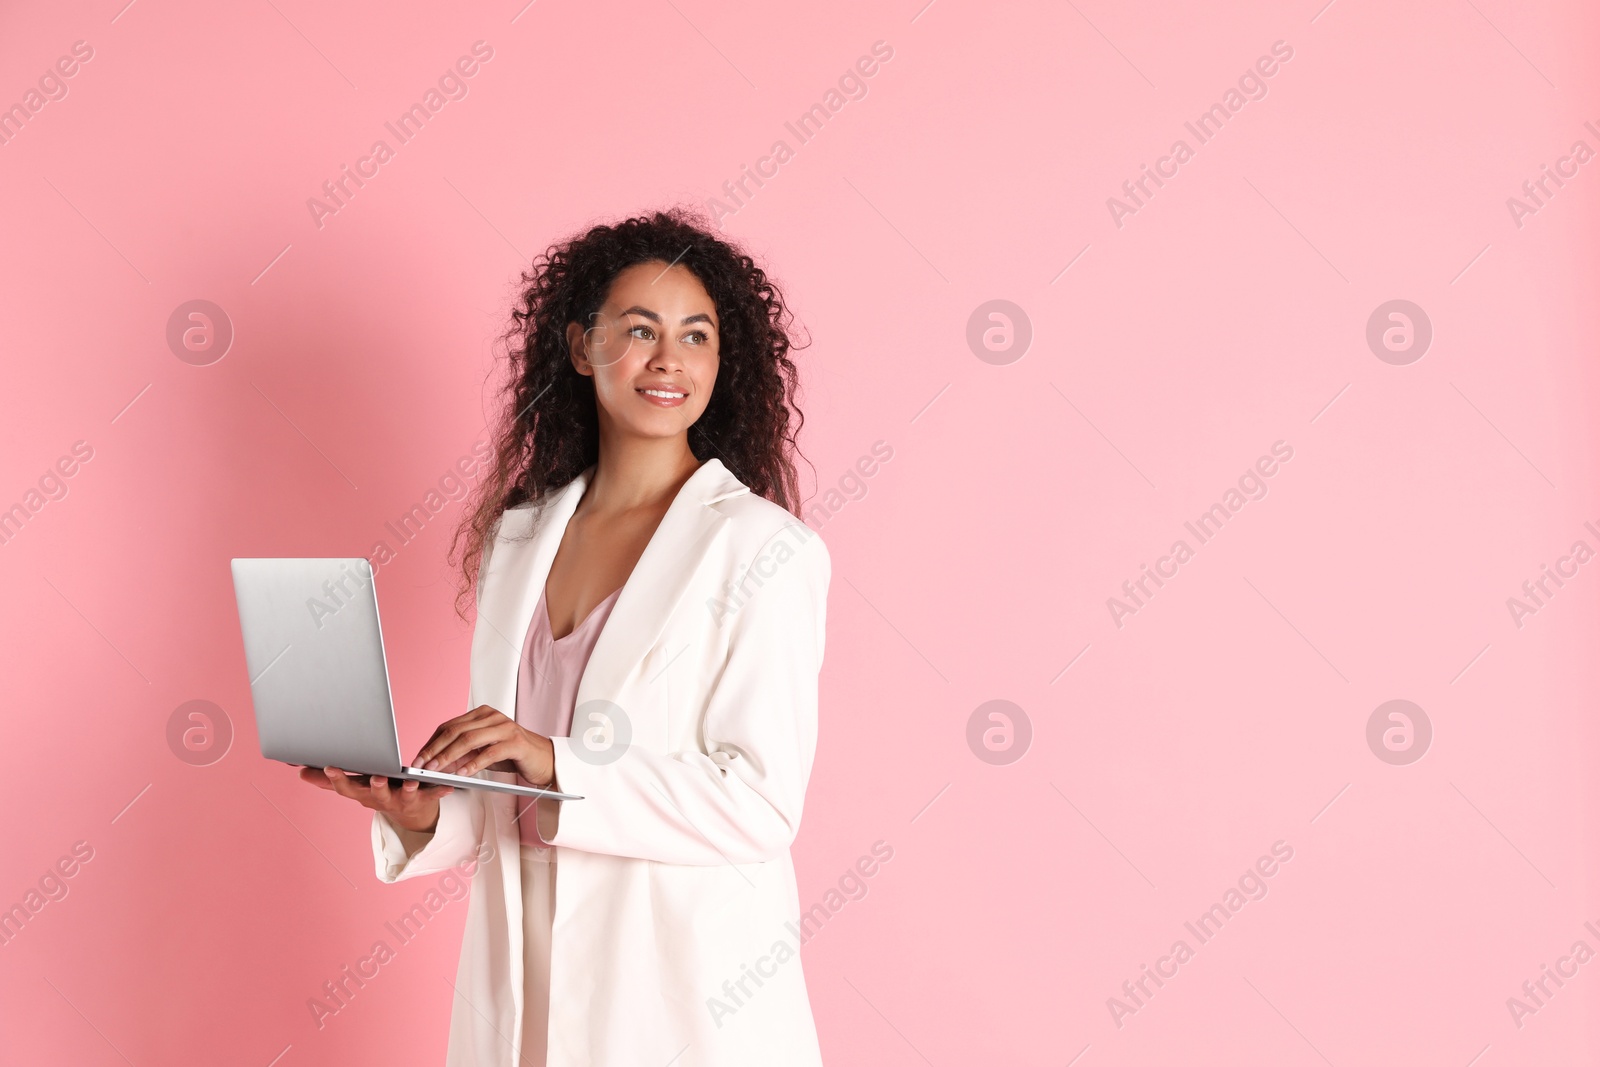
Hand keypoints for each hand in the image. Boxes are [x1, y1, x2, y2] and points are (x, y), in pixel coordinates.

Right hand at [299, 766, 451, 832]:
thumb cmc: (377, 791)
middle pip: (376, 794)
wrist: (409, 813)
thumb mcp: (353, 786)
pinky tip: (449, 786)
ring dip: (408, 790)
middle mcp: (382, 800)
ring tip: (412, 782)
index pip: (347, 788)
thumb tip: (299, 771)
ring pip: (405, 796)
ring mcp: (403, 802)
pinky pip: (433, 796)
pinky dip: (440, 791)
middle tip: (376, 777)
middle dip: (375, 786)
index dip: (337, 779)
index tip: (330, 766)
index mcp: (363, 794)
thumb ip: (328, 780)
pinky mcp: (424, 800)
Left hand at [415, 704, 557, 789]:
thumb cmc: (513, 754)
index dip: (431, 743)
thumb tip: (436, 763)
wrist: (544, 759)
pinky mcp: (515, 742)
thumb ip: (462, 754)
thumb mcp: (483, 752)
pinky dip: (473, 764)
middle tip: (422, 766)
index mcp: (482, 714)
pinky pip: (490, 752)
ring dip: (449, 757)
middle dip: (435, 750)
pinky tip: (462, 774)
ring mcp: (505, 727)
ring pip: (469, 740)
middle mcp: (492, 717)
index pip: (449, 726)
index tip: (418, 759)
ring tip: (436, 770)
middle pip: (456, 731)